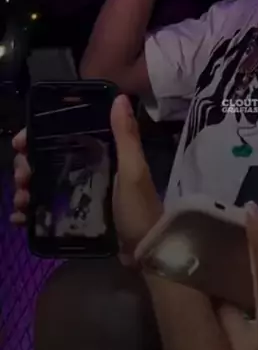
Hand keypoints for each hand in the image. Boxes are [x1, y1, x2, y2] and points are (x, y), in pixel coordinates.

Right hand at [11, 96, 162, 264]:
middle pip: (48, 159)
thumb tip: (119, 97)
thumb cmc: (140, 208)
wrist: (145, 252)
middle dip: (28, 165)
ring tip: (21, 199)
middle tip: (21, 177)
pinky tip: (20, 218)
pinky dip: (30, 212)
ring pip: (43, 183)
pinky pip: (45, 209)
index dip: (39, 135)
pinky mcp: (75, 216)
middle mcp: (88, 169)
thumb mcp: (133, 170)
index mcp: (102, 153)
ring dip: (26, 188)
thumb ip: (126, 136)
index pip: (64, 135)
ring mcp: (80, 193)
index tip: (21, 143)